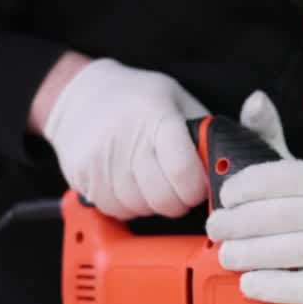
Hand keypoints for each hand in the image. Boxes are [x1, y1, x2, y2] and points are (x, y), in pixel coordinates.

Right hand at [42, 56, 209, 219]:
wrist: (80, 93)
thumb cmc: (135, 97)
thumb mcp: (176, 99)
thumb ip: (200, 131)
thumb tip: (222, 164)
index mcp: (156, 116)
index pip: (183, 171)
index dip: (197, 188)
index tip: (198, 186)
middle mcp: (126, 138)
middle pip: (163, 197)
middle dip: (179, 202)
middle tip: (179, 191)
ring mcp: (101, 159)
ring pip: (140, 208)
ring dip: (153, 205)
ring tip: (152, 184)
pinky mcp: (83, 175)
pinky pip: (115, 209)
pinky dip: (128, 206)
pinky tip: (131, 186)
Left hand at [206, 91, 302, 303]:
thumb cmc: (299, 217)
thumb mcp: (285, 176)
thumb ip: (266, 138)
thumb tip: (255, 98)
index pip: (287, 176)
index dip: (250, 184)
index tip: (225, 196)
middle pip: (283, 214)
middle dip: (239, 222)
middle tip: (214, 228)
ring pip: (290, 250)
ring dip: (249, 253)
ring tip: (225, 254)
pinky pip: (301, 288)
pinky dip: (270, 286)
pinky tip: (247, 282)